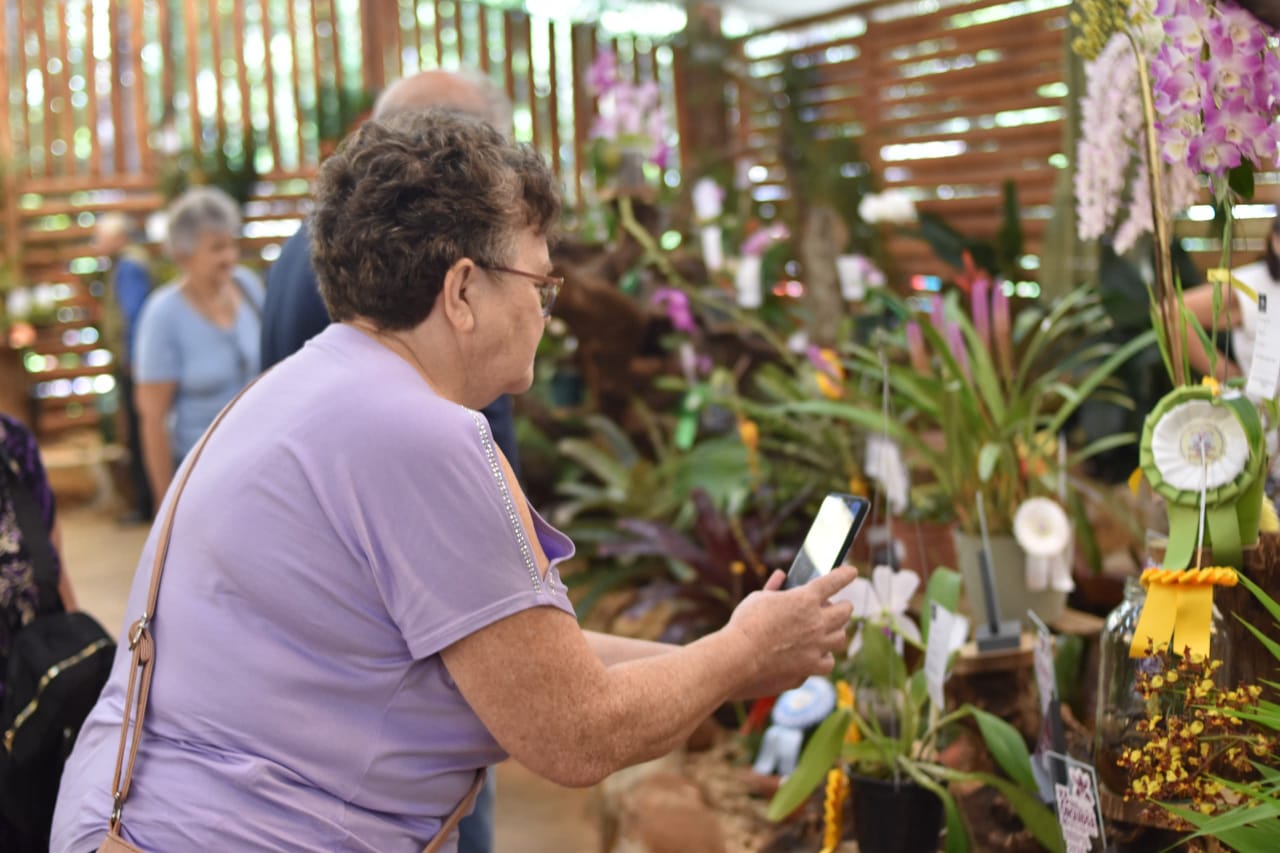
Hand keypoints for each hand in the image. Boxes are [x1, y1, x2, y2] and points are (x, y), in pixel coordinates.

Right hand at [724, 565, 856, 697]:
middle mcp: (817, 622)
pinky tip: (816, 655)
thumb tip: (781, 576)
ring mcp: (817, 647)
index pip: (834, 581)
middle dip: (843, 606)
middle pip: (845, 611)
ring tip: (826, 631)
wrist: (738, 659)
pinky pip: (827, 662)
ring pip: (840, 637)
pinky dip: (824, 657)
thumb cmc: (744, 625)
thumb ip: (774, 588)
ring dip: (835, 631)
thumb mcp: (757, 598)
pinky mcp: (811, 668)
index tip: (851, 572)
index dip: (845, 574)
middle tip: (836, 606)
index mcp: (805, 599)